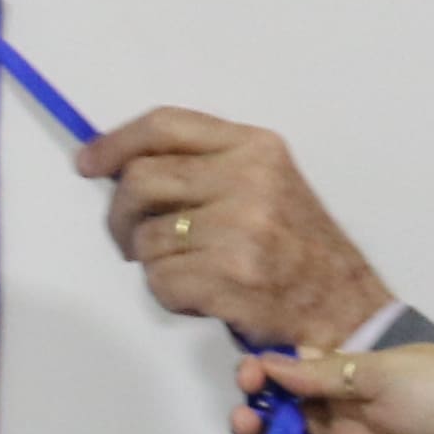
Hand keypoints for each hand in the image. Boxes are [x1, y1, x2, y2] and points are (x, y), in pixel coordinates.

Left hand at [74, 109, 393, 349]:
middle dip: (120, 213)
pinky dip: (168, 293)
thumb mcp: (267, 182)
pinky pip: (160, 281)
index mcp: (255, 147)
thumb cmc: (297, 246)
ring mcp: (241, 230)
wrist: (344, 307)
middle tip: (128, 237)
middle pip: (141, 181)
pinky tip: (200, 293)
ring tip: (187, 268)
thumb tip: (121, 165)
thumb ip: (205, 165)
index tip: (89, 163)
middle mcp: (249, 180)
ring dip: (152, 261)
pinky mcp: (230, 278)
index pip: (164, 126)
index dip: (116, 143)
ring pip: (146, 238)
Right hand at [227, 345, 433, 433]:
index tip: (248, 379)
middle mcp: (342, 422)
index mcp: (349, 383)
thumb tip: (268, 364)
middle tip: (245, 423)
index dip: (264, 380)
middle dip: (253, 422)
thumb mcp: (383, 372)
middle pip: (282, 424)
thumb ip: (323, 375)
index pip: (292, 381)